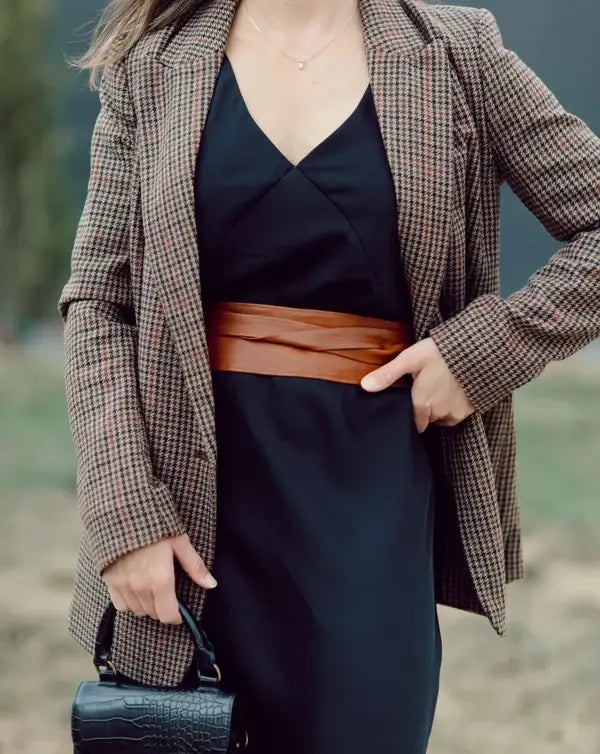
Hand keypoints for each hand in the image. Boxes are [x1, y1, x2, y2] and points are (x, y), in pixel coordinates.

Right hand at [101, 533, 216, 624]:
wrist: (122, 511)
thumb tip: (211, 584)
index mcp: (160, 579)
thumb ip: (194, 566)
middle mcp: (140, 587)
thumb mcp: (179, 541)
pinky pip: (120, 604)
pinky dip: (129, 602)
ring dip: (147, 606)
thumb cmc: (154, 523)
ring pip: (137, 610)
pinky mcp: (109, 580)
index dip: (176, 617)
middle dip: (163, 609)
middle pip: (153, 614)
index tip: (180, 611)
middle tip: (169, 595)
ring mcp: (122, 585)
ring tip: (153, 591)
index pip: (167, 615)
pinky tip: (136, 589)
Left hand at [360, 337, 474, 432]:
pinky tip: (451, 390)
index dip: (410, 413)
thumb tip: (364, 386)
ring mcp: (455, 413)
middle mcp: (438, 414)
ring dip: (438, 407)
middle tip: (424, 388)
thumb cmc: (441, 352)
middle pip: (426, 419)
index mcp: (422, 405)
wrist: (477, 350)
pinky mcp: (469, 410)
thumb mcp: (411, 358)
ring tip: (438, 387)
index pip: (412, 423)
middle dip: (424, 408)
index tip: (411, 400)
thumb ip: (388, 374)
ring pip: (440, 417)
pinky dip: (452, 406)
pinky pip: (455, 414)